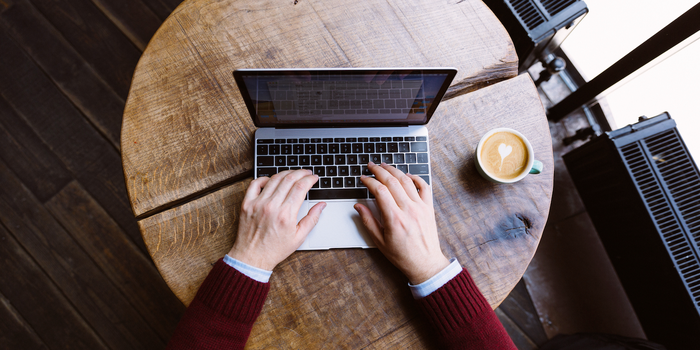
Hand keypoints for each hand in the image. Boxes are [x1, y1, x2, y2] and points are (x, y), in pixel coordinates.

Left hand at [228, 170, 324, 270]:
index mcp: (286, 214)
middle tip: (306, 173)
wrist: (252, 257)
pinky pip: (255, 184)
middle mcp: (271, 206)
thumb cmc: (275, 249)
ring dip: (286, 173)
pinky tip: (272, 180)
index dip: (310, 179)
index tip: (314, 178)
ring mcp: (258, 204)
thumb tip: (321, 205)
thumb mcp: (299, 237)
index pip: (301, 187)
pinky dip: (265, 178)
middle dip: (301, 173)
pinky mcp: (247, 204)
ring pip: (274, 179)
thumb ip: (312, 219)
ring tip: (293, 174)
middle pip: (289, 179)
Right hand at [354, 162, 448, 283]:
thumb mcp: (379, 241)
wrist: (425, 263)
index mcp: (394, 218)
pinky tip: (407, 175)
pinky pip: (424, 186)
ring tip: (385, 166)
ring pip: (407, 181)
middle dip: (379, 171)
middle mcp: (408, 210)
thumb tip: (358, 206)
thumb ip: (368, 221)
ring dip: (394, 170)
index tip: (363, 178)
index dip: (369, 181)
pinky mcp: (429, 208)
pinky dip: (415, 178)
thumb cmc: (402, 255)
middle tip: (371, 166)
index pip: (379, 191)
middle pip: (392, 181)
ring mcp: (420, 207)